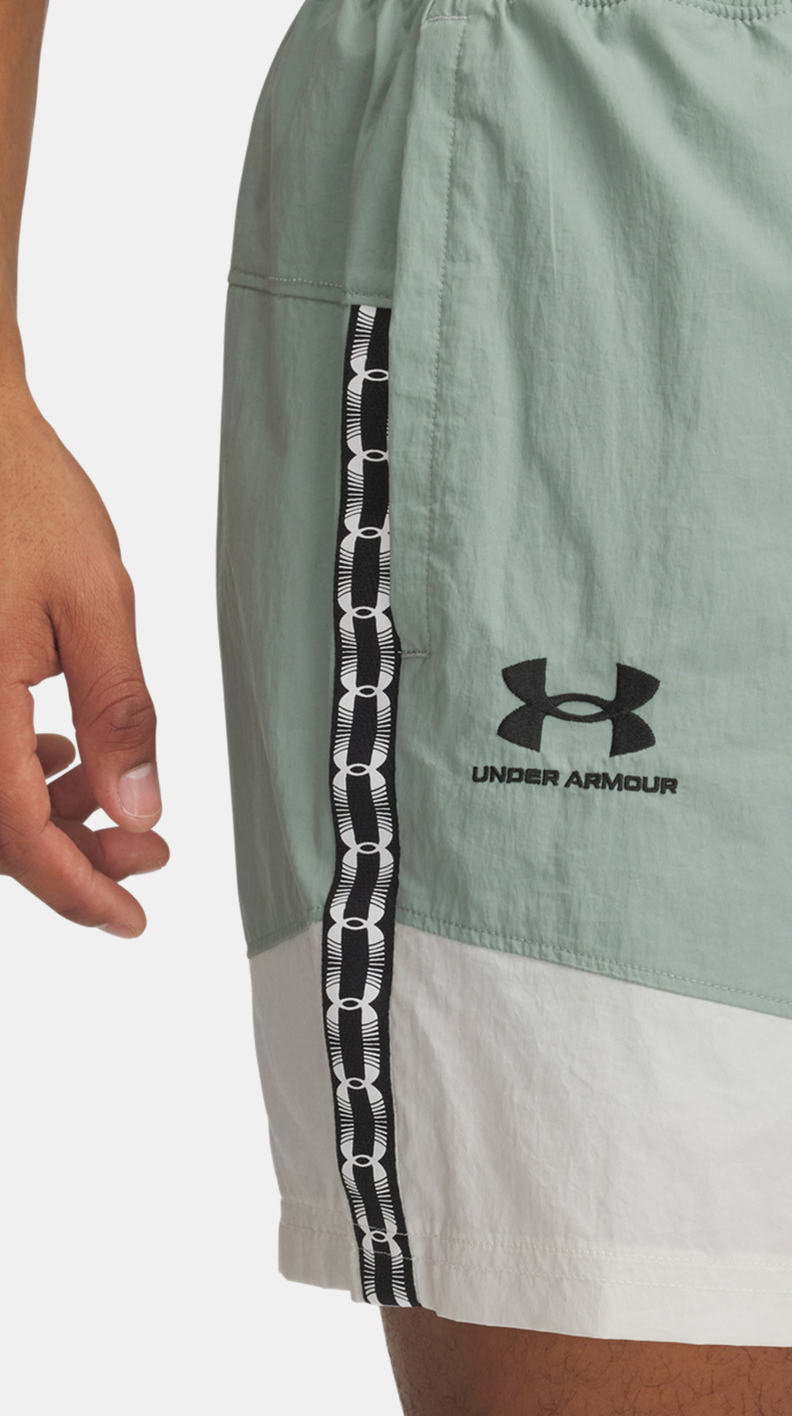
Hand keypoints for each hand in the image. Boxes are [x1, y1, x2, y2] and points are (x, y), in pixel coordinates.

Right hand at [0, 385, 167, 935]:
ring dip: (47, 814)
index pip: (17, 840)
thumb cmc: (23, 495)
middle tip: (151, 852)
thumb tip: (139, 810)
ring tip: (117, 801)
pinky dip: (16, 769)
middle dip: (73, 856)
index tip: (131, 919)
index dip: (78, 891)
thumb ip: (120, 713)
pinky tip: (59, 750)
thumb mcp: (96, 605)